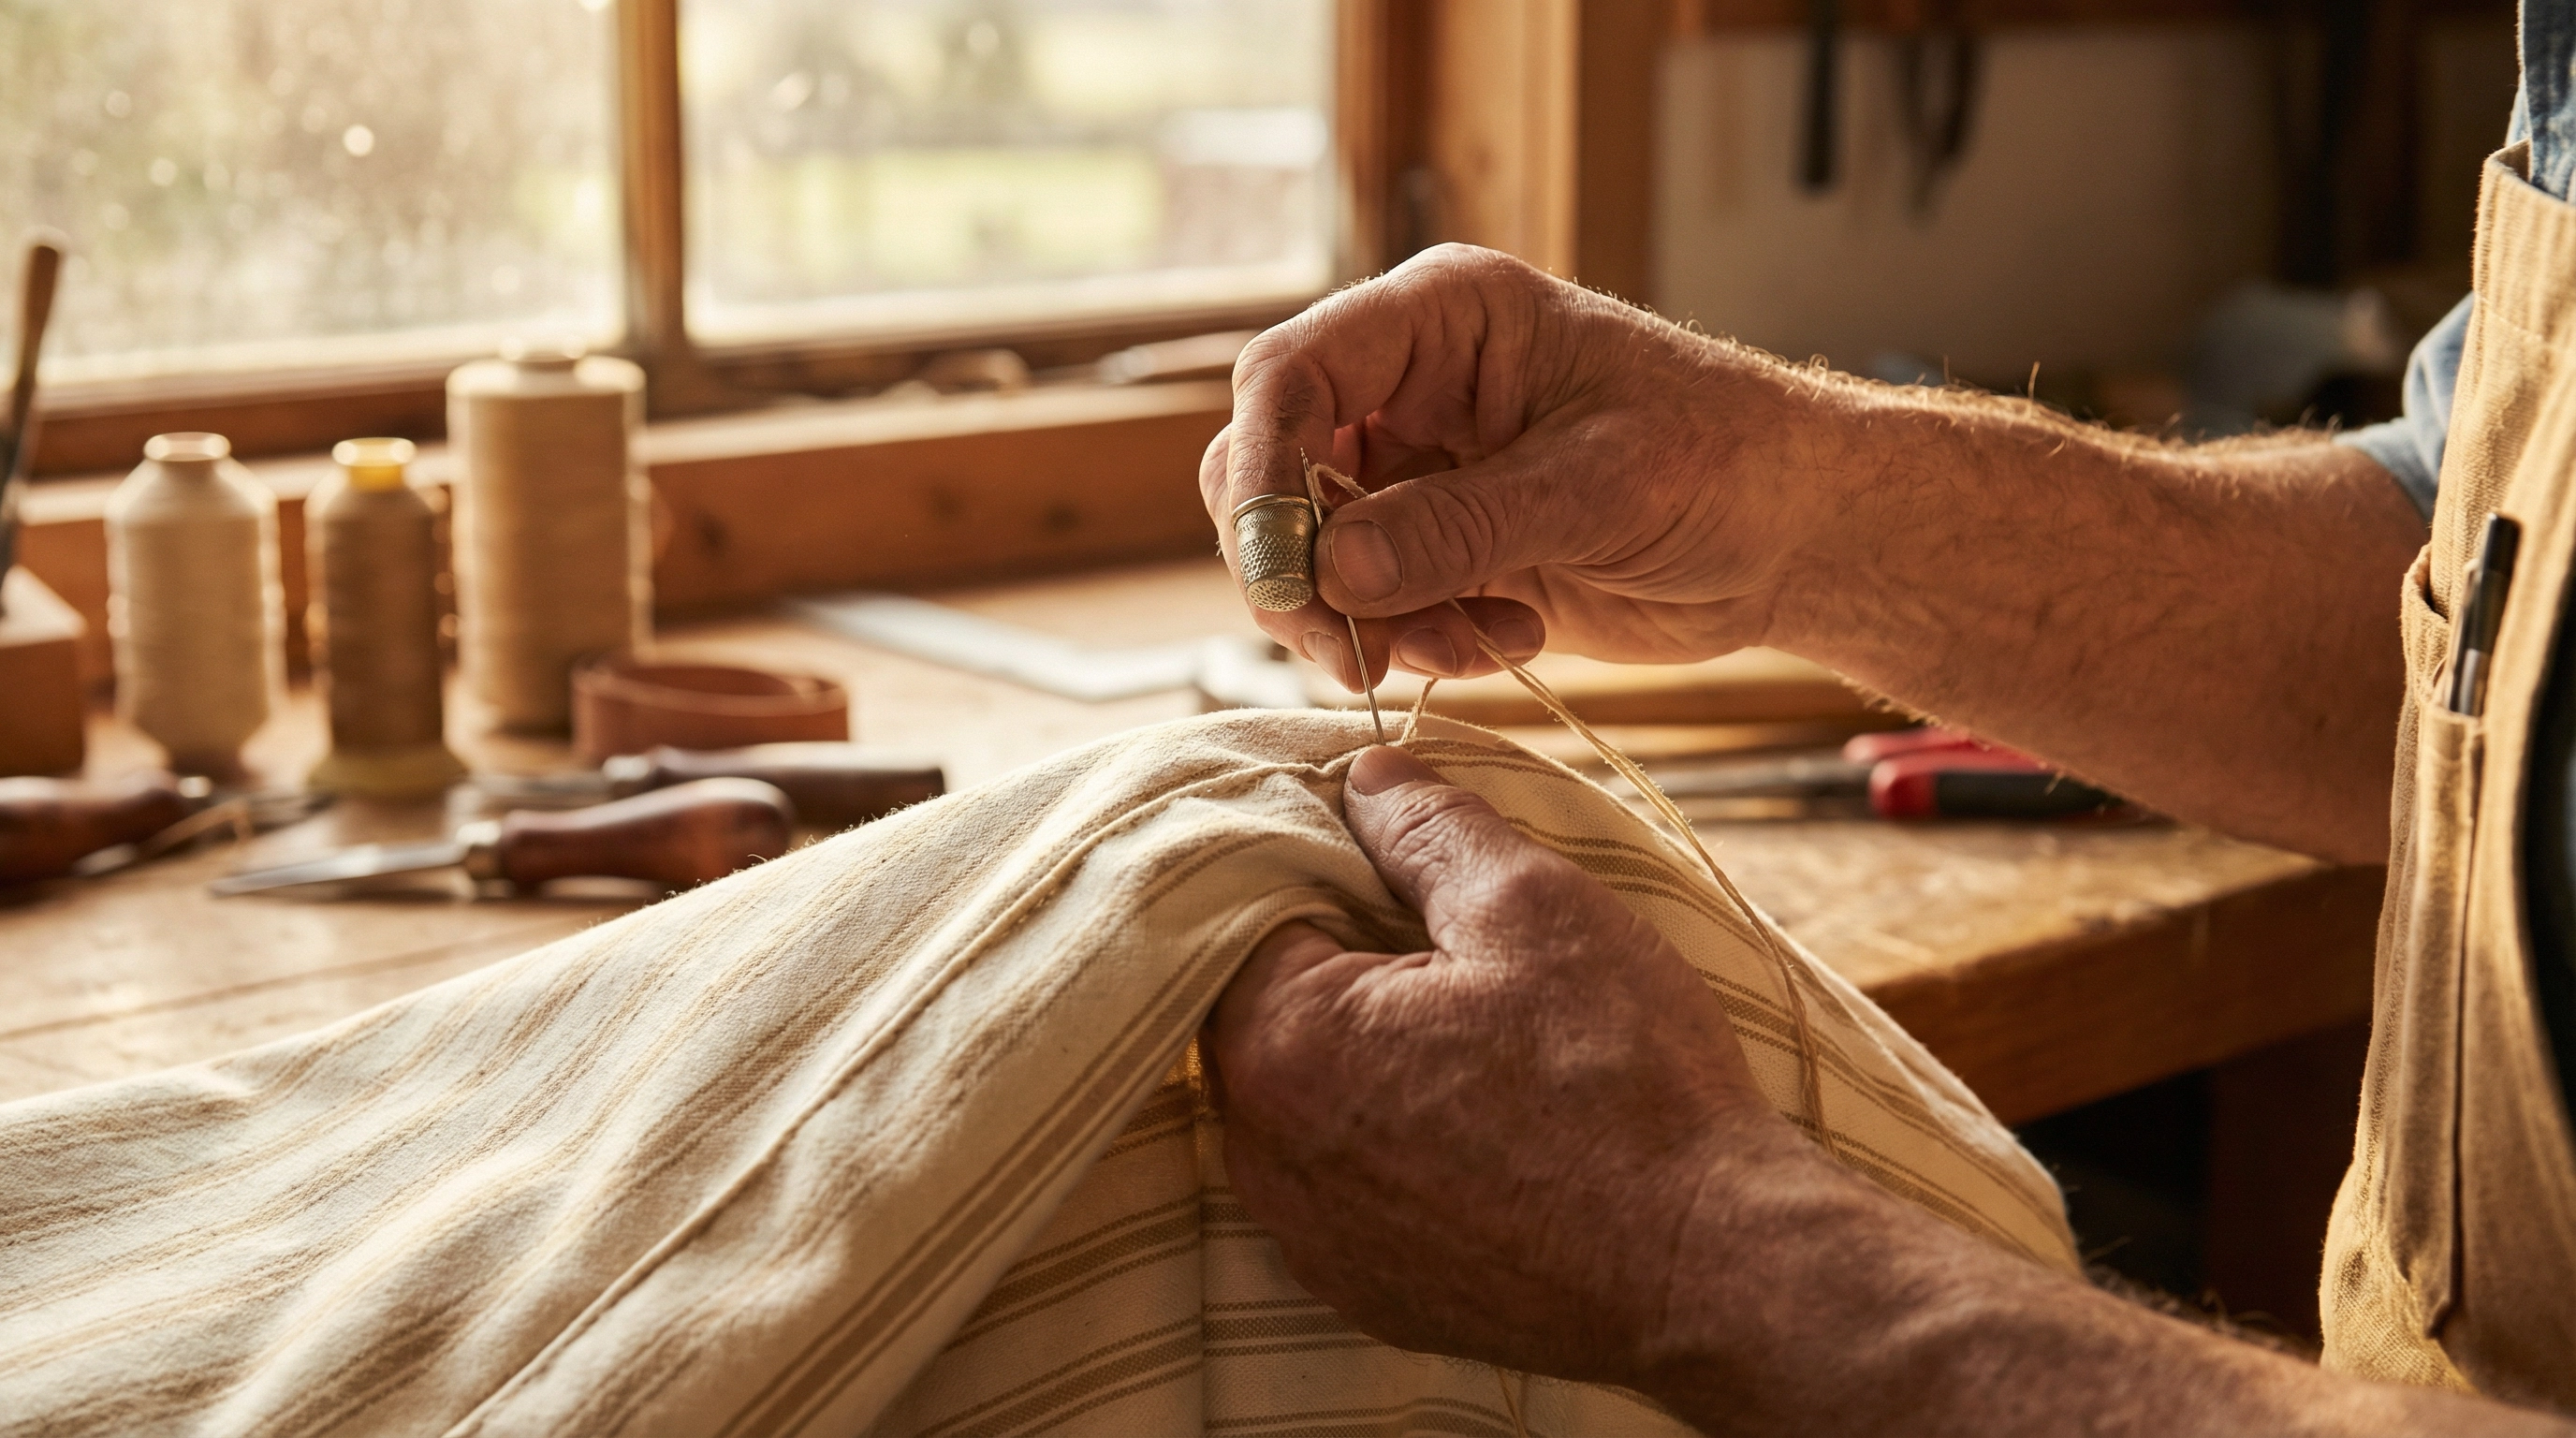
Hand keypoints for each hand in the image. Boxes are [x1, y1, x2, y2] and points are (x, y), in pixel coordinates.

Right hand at [1201, 244, 1837, 689]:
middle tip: (1353, 650)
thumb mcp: (1599, 489)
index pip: (1291, 376)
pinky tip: (1502, 637)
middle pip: (1269, 471)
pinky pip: (1367, 605)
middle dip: (1299, 570)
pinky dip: (1411, 640)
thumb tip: (1328, 570)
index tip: (1280, 569)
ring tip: (1469, 644)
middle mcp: (1408, 388)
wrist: (1797, 533)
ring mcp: (1416, 471)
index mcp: (1443, 321)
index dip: (1261, 468)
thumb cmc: (1727, 462)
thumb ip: (1460, 527)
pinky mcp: (1435, 548)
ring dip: (1363, 621)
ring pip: (1309, 553)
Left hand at [1206, 744, 1838, 1381]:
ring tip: (1479, 1043)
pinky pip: (1347, 1186)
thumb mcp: (1532, 906)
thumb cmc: (1622, 1078)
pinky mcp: (1363, 1290)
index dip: (1328, 875)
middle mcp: (1263, 1154)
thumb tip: (1364, 777)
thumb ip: (1427, 827)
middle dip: (1343, 968)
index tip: (1407, 872)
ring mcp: (1310, 1236)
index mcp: (1280, 1043)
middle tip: (1456, 953)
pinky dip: (1395, 1145)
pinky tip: (1484, 1128)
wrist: (1710, 1267)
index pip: (1249, 915)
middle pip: (1266, 1013)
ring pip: (1305, 1103)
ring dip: (1368, 1059)